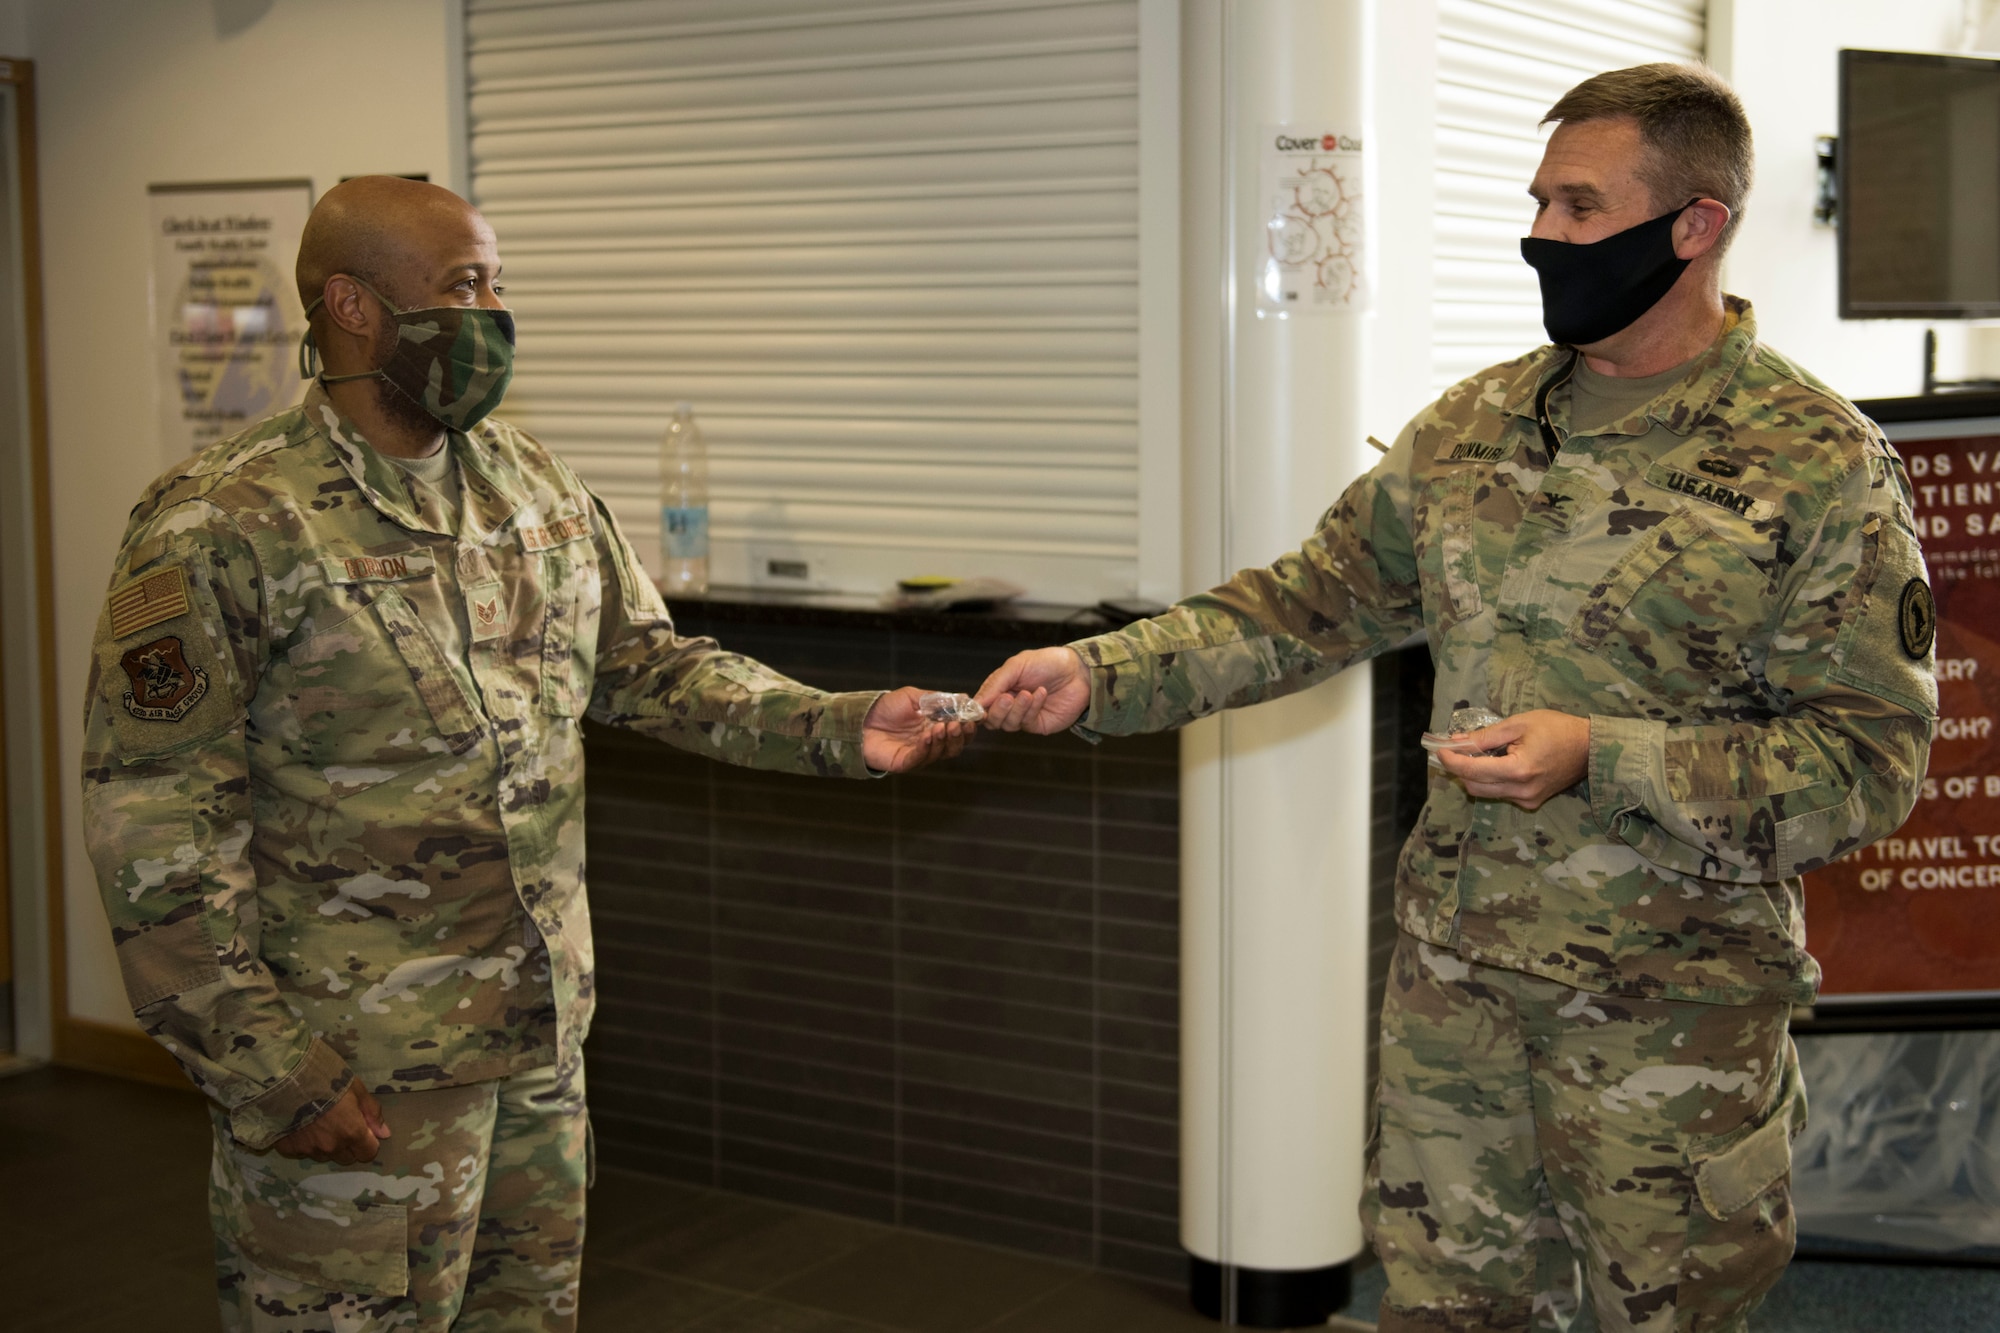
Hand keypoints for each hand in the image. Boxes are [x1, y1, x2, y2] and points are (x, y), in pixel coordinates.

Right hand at [273, 1081, 390, 1164]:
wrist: (287, 1078)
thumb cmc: (327, 1079)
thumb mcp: (357, 1090)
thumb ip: (372, 1113)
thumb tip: (384, 1134)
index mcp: (352, 1133)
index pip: (368, 1153)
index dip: (368, 1142)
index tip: (362, 1129)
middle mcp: (332, 1147)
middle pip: (347, 1157)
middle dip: (348, 1145)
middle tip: (340, 1124)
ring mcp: (309, 1150)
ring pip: (325, 1156)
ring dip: (327, 1145)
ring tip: (319, 1123)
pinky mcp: (289, 1149)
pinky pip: (302, 1153)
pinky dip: (305, 1143)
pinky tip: (301, 1126)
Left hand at [862, 687, 973, 771]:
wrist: (860, 718)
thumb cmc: (885, 707)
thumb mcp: (913, 696)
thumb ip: (937, 699)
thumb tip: (964, 698)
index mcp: (935, 727)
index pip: (959, 731)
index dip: (968, 726)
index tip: (973, 718)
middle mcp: (930, 743)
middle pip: (954, 746)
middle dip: (959, 736)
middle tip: (957, 725)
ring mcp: (918, 754)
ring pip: (940, 753)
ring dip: (943, 740)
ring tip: (942, 727)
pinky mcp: (904, 763)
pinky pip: (920, 758)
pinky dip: (926, 748)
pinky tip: (928, 736)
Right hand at [975, 647, 1089, 733]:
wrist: (1078, 670)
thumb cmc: (1048, 662)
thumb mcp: (1017, 665)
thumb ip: (996, 683)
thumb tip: (976, 702)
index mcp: (1000, 688)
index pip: (982, 704)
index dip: (978, 707)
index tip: (978, 706)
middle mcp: (1010, 704)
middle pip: (992, 720)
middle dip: (997, 711)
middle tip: (1007, 698)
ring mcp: (1024, 716)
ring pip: (1007, 724)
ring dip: (1017, 709)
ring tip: (1028, 694)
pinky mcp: (1038, 724)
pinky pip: (1027, 723)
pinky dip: (1032, 708)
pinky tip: (1041, 693)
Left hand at [1434, 709, 1590, 810]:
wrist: (1590, 748)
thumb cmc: (1557, 729)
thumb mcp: (1519, 724)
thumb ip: (1485, 736)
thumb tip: (1457, 742)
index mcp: (1518, 770)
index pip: (1472, 771)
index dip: (1452, 761)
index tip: (1439, 750)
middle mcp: (1521, 791)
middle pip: (1475, 786)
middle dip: (1460, 769)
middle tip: (1454, 750)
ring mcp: (1527, 800)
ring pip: (1487, 792)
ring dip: (1475, 775)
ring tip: (1475, 754)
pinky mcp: (1532, 802)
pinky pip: (1502, 793)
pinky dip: (1492, 780)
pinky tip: (1497, 763)